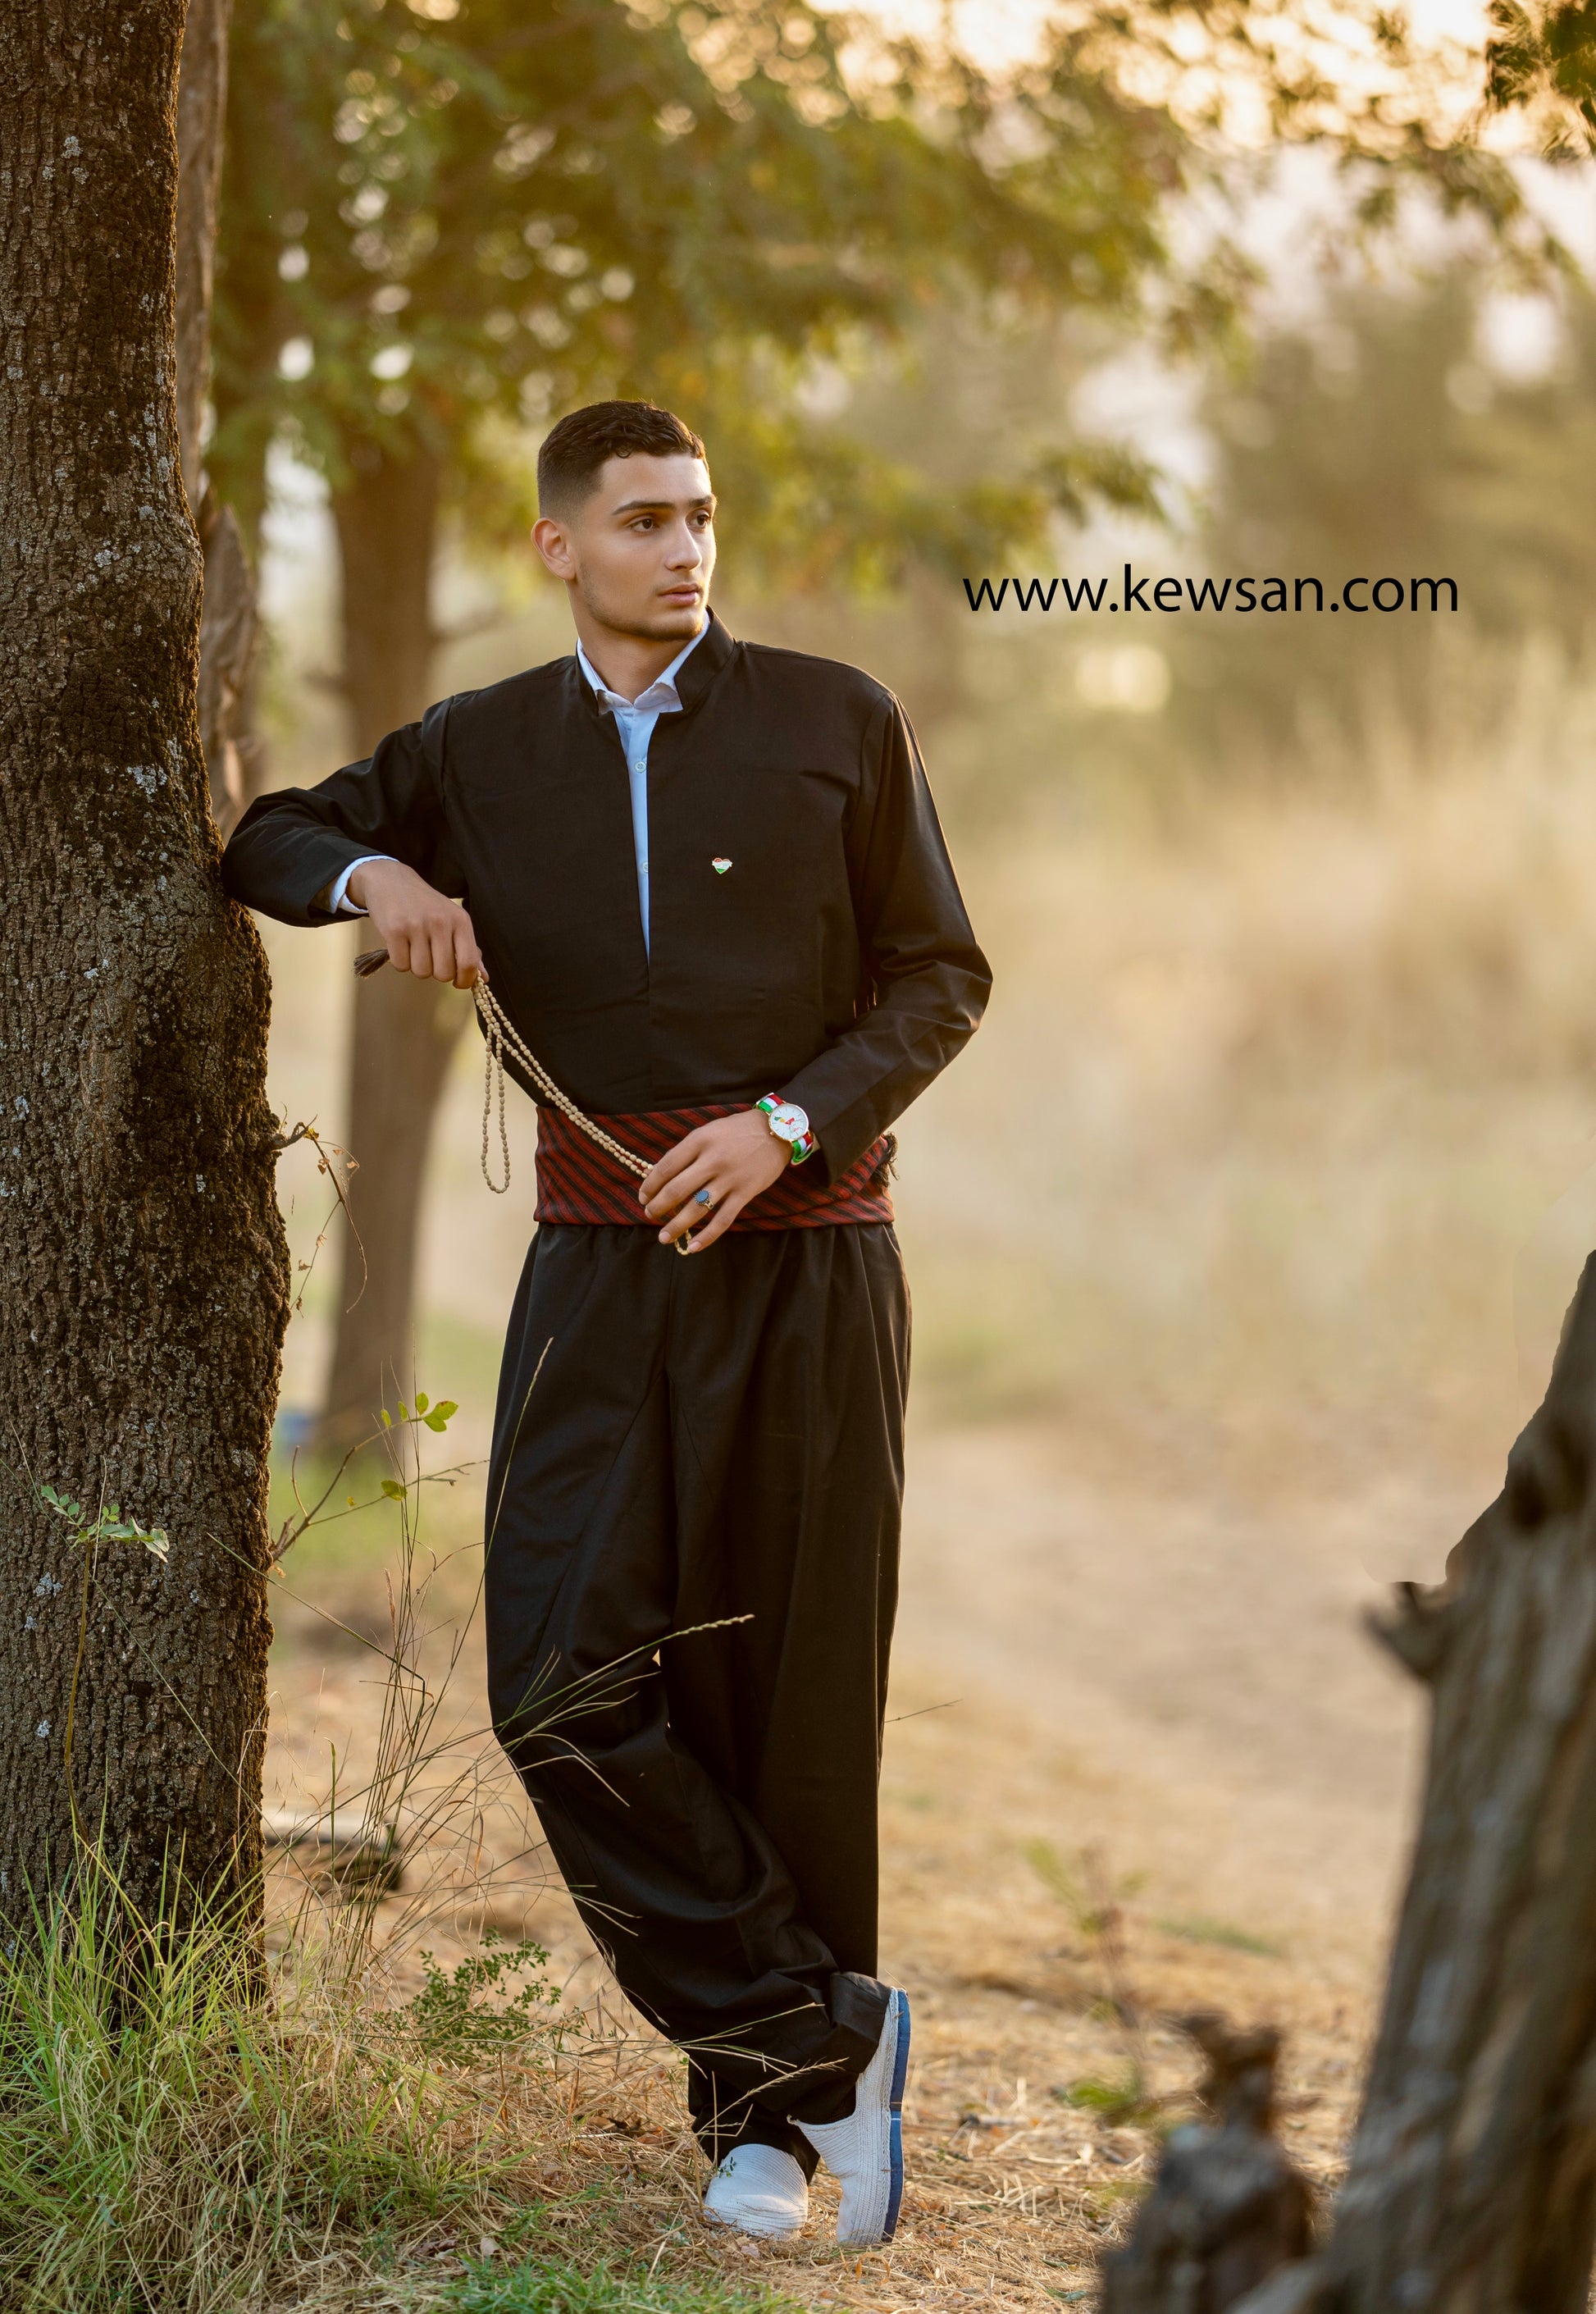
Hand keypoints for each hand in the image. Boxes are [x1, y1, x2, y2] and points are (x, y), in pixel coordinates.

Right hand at [349, 859, 482, 989]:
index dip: (464, 980)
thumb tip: (483, 978)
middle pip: (444, 973)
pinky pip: (401, 966)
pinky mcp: (394, 930)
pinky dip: (400, 962)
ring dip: (417, 966)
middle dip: (436, 972)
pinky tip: (401, 945)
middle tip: (431, 957)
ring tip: (414, 948)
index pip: (468, 963)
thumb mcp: (452, 919)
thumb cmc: (425, 905)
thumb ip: (469, 949)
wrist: (391, 880)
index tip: (458, 982)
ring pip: (421, 972)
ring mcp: (416, 925)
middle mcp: (440, 922)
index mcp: (460, 920)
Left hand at [639, 1109, 791, 1252]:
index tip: (643, 1196)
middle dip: (658, 1207)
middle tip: (649, 1215)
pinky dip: (707, 1236)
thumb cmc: (738, 1130)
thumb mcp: (708, 1131)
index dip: (650, 1185)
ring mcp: (729, 1178)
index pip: (666, 1167)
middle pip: (676, 1190)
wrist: (778, 1130)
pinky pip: (723, 1220)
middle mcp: (712, 1160)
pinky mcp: (745, 1193)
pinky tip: (693, 1246)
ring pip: (696, 1208)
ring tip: (664, 1237)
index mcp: (699, 1140)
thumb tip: (663, 1176)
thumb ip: (689, 1151)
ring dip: (676, 1226)